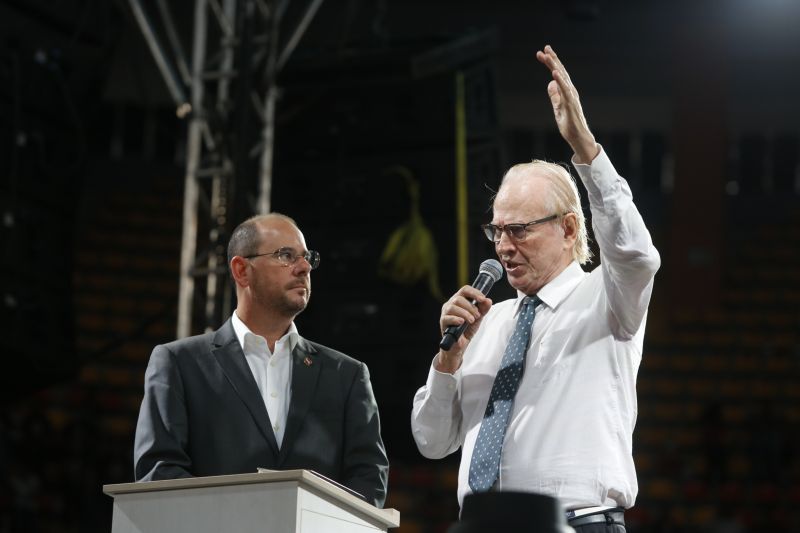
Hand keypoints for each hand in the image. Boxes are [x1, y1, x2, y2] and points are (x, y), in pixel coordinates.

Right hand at [435, 286, 491, 373]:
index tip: (482, 298)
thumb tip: (488, 300)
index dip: (474, 292)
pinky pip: (447, 317)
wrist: (460, 345)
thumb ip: (483, 309)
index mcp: (459, 300)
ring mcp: (445, 313)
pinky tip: (462, 322)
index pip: (465, 290)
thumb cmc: (467, 329)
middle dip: (471, 307)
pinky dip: (456, 319)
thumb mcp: (478, 318)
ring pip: (453, 307)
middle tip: (477, 316)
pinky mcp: (443, 322)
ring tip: (471, 321)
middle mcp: (450, 304)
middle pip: (459, 298)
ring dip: (465, 313)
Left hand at [535, 45, 598, 163]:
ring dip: (555, 66)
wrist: (578, 138)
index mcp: (566, 92)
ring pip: (563, 78)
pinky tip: (554, 73)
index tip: (542, 54)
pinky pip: (565, 91)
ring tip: (548, 55)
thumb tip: (550, 83)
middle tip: (544, 48)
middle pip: (560, 72)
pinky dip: (560, 81)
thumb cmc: (569, 124)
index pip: (558, 74)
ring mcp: (571, 97)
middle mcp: (570, 91)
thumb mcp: (558, 108)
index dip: (551, 63)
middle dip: (552, 60)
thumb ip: (554, 96)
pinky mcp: (571, 105)